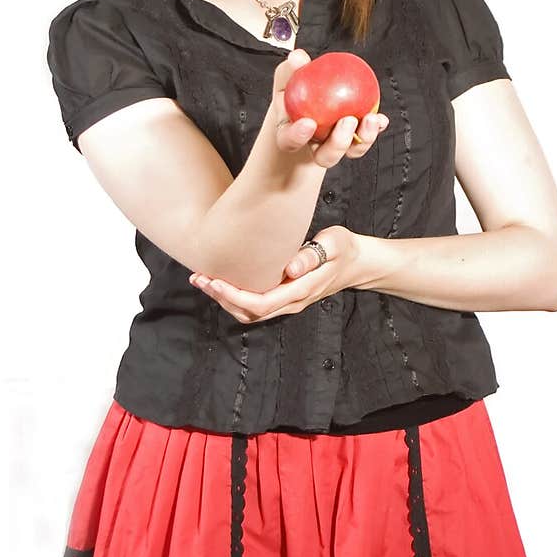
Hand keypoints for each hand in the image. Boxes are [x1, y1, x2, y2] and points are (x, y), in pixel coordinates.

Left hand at [188, 225, 360, 323]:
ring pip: (249, 313)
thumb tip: (290, 269)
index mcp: (301, 290)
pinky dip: (234, 297)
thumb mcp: (334, 243)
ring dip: (224, 299)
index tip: (215, 280)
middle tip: (200, 278)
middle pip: (249, 313)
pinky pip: (254, 306)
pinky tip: (221, 281)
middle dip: (221, 298)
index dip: (234, 295)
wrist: (356, 263)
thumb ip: (314, 254)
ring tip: (203, 280)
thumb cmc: (343, 249)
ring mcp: (287, 303)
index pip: (261, 303)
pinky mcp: (283, 298)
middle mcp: (291, 302)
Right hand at [271, 49, 388, 164]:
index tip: (308, 123)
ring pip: (349, 151)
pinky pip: (366, 137)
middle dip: (338, 143)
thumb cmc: (296, 90)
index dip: (298, 136)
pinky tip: (381, 118)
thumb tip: (298, 57)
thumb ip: (291, 69)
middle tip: (348, 120)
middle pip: (325, 156)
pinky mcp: (354, 141)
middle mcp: (314, 146)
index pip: (289, 141)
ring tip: (370, 118)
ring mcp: (336, 146)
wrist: (309, 101)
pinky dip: (375, 128)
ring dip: (363, 138)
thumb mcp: (289, 77)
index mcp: (290, 135)